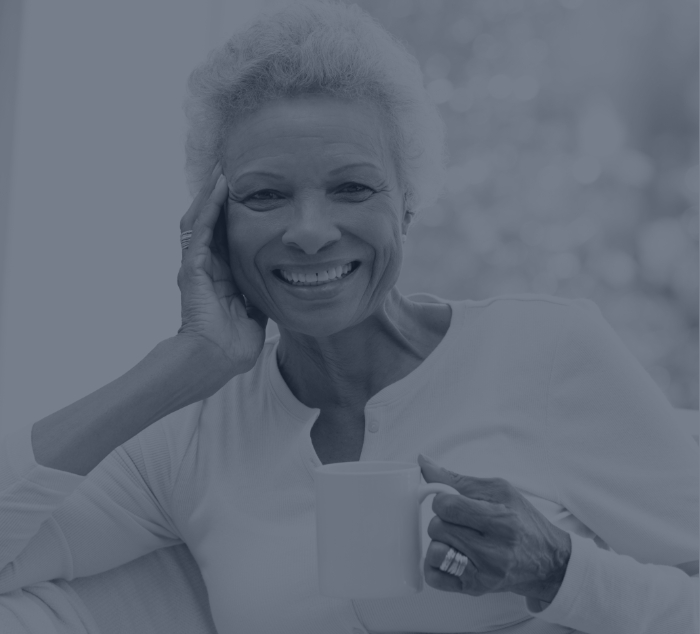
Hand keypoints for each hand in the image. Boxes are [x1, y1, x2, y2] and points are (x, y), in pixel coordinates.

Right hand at [176, 162, 267, 377]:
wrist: (215, 361)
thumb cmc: (232, 345)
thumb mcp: (253, 314)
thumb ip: (259, 297)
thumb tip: (279, 287)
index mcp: (219, 277)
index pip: (224, 238)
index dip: (233, 217)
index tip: (247, 196)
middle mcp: (204, 268)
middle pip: (210, 223)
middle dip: (218, 198)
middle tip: (230, 173)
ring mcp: (195, 266)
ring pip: (200, 220)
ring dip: (210, 195)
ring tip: (222, 171)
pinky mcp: (192, 268)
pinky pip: (199, 231)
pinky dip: (208, 208)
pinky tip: (218, 189)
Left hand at [418, 454, 571, 604]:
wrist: (548, 561)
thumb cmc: (522, 521)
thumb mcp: (498, 490)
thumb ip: (457, 479)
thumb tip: (423, 462)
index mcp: (502, 520)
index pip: (448, 506)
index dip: (443, 500)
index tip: (452, 502)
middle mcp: (494, 551)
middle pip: (438, 527)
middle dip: (442, 519)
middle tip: (458, 521)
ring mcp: (484, 573)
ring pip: (434, 551)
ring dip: (439, 541)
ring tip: (456, 538)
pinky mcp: (475, 589)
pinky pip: (435, 578)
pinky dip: (435, 564)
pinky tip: (450, 555)